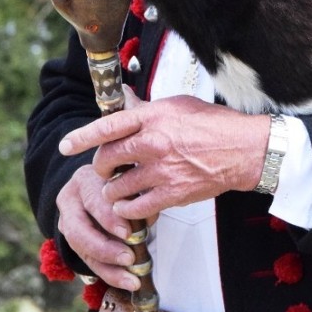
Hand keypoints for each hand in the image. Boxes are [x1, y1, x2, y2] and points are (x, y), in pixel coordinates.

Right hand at [55, 164, 140, 290]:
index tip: (128, 233)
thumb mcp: (128, 181)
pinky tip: (127, 282)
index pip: (93, 200)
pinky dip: (110, 274)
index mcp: (85, 181)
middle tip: (129, 258)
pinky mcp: (74, 243)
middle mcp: (70, 202)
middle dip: (105, 248)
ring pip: (82, 251)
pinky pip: (90, 262)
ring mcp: (67, 224)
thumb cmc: (119, 182)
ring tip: (131, 280)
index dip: (109, 218)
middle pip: (79, 230)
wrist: (100, 185)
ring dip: (109, 268)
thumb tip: (148, 218)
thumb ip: (137, 197)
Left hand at [59, 95, 269, 222]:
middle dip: (100, 166)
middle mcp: (153, 143)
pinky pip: (135, 207)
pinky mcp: (172, 193)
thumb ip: (147, 109)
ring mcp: (161, 170)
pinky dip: (127, 210)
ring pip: (117, 187)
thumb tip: (125, 101)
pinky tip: (130, 206)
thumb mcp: (178, 106)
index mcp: (153, 117)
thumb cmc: (215, 125)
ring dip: (113, 191)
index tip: (66, 145)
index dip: (82, 137)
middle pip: (107, 158)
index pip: (107, 126)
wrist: (244, 150)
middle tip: (105, 169)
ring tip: (119, 189)